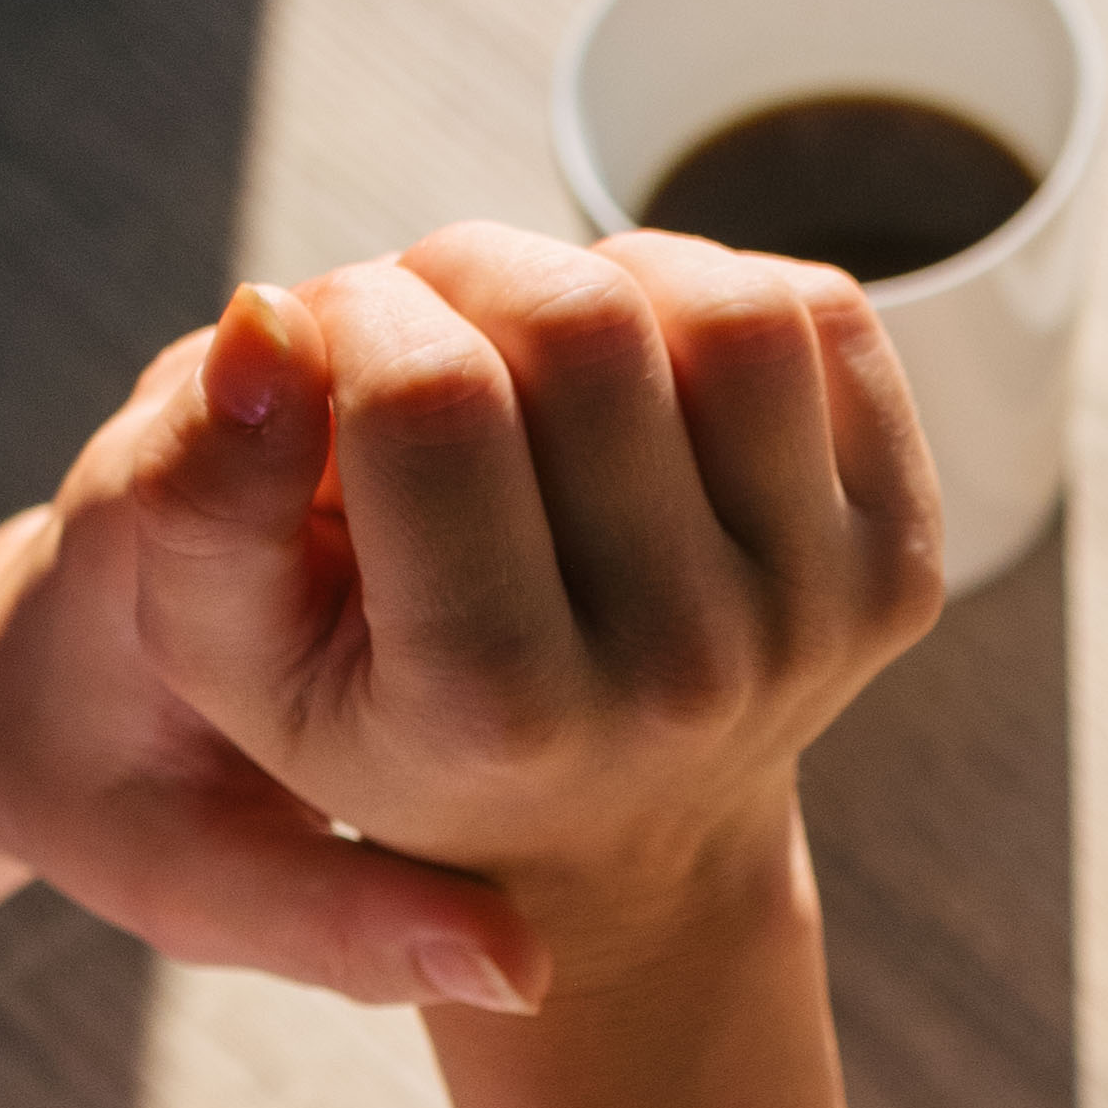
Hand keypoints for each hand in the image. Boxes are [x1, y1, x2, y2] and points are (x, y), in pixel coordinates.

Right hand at [103, 222, 945, 1005]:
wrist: (608, 839)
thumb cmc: (387, 720)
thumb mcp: (241, 654)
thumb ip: (203, 497)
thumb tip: (264, 316)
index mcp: (497, 712)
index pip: (428, 394)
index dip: (359, 314)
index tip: (335, 340)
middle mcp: (678, 680)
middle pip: (578, 327)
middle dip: (470, 270)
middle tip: (429, 317)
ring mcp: (815, 622)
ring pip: (722, 304)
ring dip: (603, 269)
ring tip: (532, 336)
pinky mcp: (903, 565)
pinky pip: (820, 317)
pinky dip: (712, 296)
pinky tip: (643, 371)